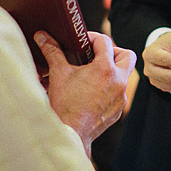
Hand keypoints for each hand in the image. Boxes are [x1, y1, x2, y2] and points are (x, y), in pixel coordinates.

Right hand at [37, 30, 135, 152]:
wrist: (70, 133)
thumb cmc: (64, 104)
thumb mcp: (58, 74)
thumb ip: (52, 52)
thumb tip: (43, 36)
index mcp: (105, 69)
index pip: (106, 42)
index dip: (93, 38)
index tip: (83, 42)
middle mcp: (118, 82)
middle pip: (127, 56)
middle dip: (114, 52)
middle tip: (98, 55)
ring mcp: (120, 97)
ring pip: (124, 76)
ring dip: (112, 72)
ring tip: (93, 73)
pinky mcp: (118, 110)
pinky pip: (119, 95)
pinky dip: (109, 90)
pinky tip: (93, 92)